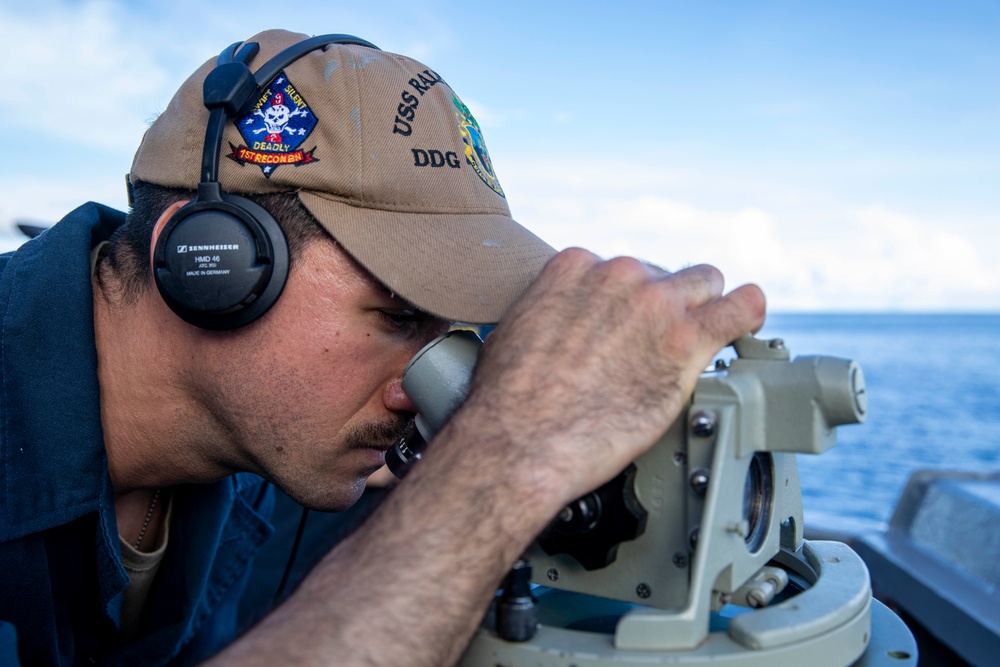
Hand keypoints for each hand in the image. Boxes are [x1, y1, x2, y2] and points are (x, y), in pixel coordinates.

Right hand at [459, 248, 765, 503]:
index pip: (619, 269)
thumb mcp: (515, 330)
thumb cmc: (509, 398)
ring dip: (706, 305)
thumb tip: (556, 324)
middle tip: (657, 337)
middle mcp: (620, 276)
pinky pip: (740, 309)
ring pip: (706, 284)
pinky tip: (746, 323)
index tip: (624, 323)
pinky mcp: (687, 344)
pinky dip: (746, 313)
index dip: (624, 301)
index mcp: (576, 267)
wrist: (521, 440)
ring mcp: (657, 307)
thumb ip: (549, 312)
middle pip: (662, 275)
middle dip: (663, 303)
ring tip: (709, 326)